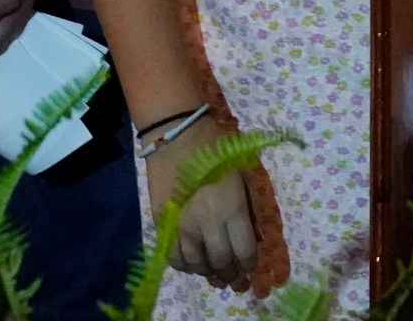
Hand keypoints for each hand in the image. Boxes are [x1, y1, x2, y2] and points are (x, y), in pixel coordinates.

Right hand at [147, 123, 258, 287]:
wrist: (176, 137)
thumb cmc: (215, 150)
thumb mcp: (241, 176)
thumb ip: (245, 208)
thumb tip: (249, 233)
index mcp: (233, 209)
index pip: (243, 251)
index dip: (248, 264)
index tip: (249, 266)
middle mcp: (208, 224)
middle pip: (220, 263)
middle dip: (229, 273)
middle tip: (232, 275)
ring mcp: (182, 226)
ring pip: (196, 264)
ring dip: (207, 270)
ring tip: (213, 269)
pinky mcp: (163, 225)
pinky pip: (173, 257)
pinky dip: (184, 264)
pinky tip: (190, 261)